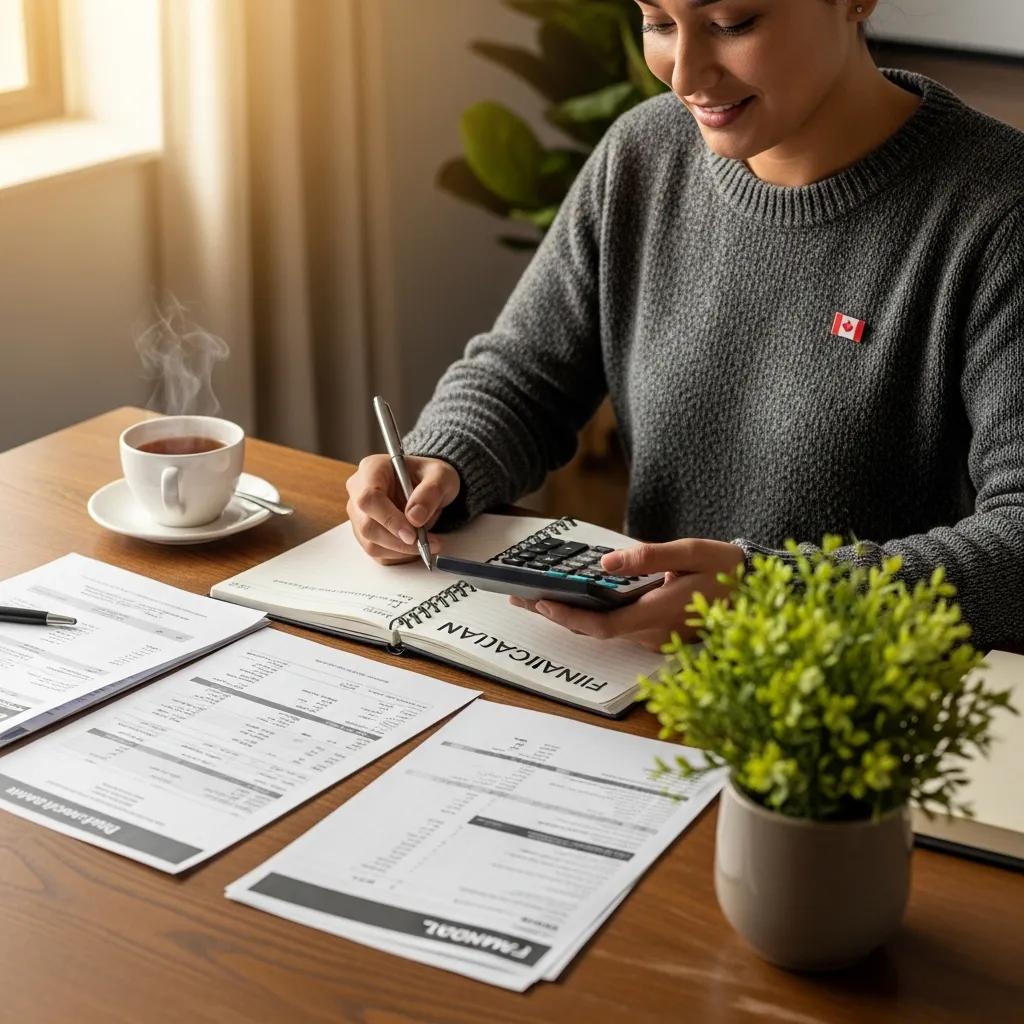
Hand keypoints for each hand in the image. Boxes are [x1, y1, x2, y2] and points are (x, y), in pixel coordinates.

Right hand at [346, 454, 460, 563]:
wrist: (428, 487)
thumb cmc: (430, 476)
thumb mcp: (441, 476)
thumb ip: (430, 492)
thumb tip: (415, 517)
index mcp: (372, 469)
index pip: (369, 498)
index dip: (389, 519)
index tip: (412, 534)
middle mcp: (358, 491)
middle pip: (367, 525)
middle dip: (398, 540)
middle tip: (424, 543)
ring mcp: (359, 514)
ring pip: (371, 543)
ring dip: (401, 549)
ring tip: (426, 542)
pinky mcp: (365, 533)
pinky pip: (377, 552)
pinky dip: (399, 555)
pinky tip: (414, 545)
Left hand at [509, 538, 743, 650]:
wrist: (759, 592)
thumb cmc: (726, 569)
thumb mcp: (691, 551)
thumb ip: (649, 557)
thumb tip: (606, 563)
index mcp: (659, 614)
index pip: (602, 626)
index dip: (567, 617)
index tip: (539, 602)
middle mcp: (654, 634)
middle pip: (594, 631)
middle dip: (556, 614)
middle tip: (519, 596)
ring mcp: (656, 638)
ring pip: (604, 631)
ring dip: (570, 615)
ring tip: (536, 595)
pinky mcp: (659, 634)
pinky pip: (618, 628)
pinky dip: (592, 615)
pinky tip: (574, 598)